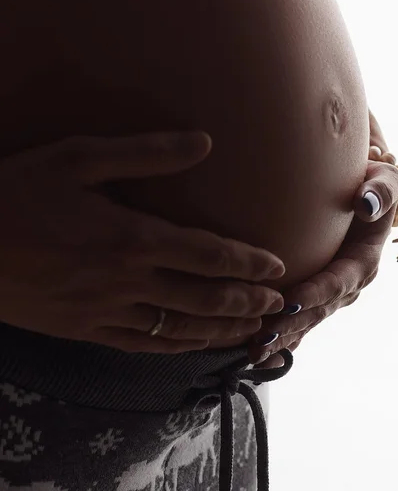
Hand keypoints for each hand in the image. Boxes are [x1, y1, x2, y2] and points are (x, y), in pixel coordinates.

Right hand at [0, 132, 285, 353]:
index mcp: (132, 236)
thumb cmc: (19, 192)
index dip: (249, 263)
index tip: (277, 267)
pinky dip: (176, 348)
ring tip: (253, 333)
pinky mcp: (85, 329)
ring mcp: (107, 310)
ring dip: (222, 331)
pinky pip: (142, 344)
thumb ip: (146, 153)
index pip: (210, 254)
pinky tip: (194, 348)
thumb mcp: (78, 158)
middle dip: (247, 302)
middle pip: (205, 297)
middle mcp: (127, 279)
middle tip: (278, 306)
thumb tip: (203, 142)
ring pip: (180, 328)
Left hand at [247, 155, 397, 367]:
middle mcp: (347, 285)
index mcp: (362, 262)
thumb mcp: (385, 181)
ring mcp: (330, 294)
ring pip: (305, 321)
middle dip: (290, 326)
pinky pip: (299, 320)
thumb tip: (366, 204)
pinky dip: (281, 339)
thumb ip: (382, 191)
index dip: (315, 293)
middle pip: (317, 310)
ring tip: (253, 354)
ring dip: (281, 338)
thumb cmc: (372, 186)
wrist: (364, 196)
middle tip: (261, 340)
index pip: (337, 282)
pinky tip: (257, 355)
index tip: (290, 301)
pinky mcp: (314, 295)